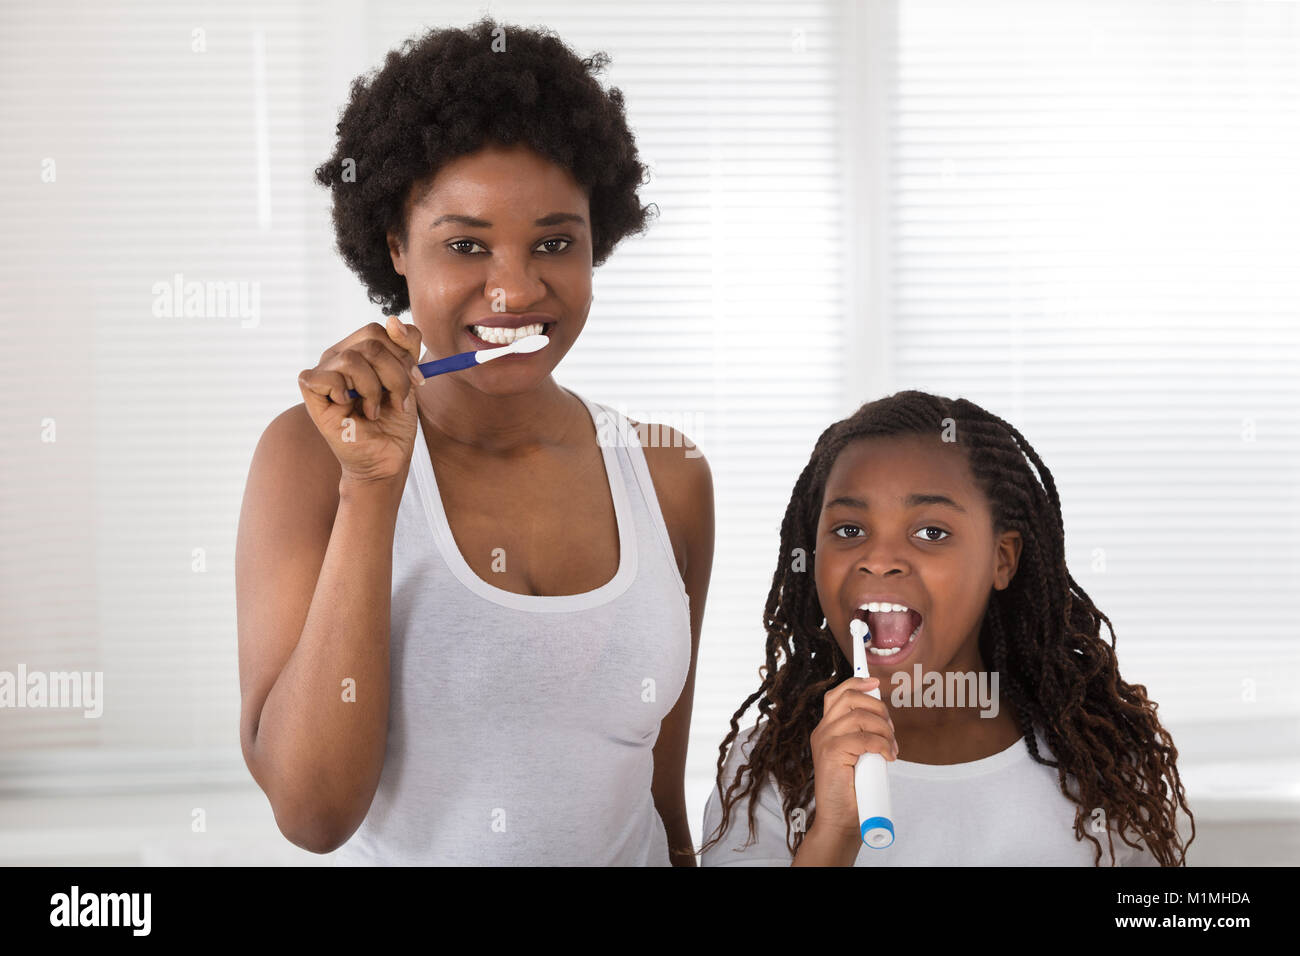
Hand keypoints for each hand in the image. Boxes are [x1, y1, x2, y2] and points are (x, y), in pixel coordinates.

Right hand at [297, 316, 425, 484]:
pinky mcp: (311, 393)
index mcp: (360, 350)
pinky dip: (346, 394)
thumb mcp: (409, 378)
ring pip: (353, 358)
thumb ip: (406, 346)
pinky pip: (327, 377)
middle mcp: (339, 356)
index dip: (404, 354)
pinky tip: (351, 408)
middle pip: (371, 342)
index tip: (417, 381)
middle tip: (397, 399)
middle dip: (395, 374)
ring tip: (374, 409)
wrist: (385, 458)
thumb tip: (393, 319)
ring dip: (373, 389)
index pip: (381, 330)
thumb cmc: (393, 422)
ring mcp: (324, 373)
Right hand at [808, 676, 897, 843]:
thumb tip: (883, 719)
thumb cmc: (853, 792)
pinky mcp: (831, 753)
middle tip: (890, 730)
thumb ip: (864, 737)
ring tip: (891, 749)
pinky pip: (863, 737)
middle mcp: (822, 731)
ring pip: (859, 716)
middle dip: (878, 707)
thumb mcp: (860, 757)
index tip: (874, 681)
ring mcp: (824, 741)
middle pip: (849, 698)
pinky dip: (881, 744)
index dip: (855, 683)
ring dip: (884, 730)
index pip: (836, 695)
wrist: (840, 821)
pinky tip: (887, 756)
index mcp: (826, 730)